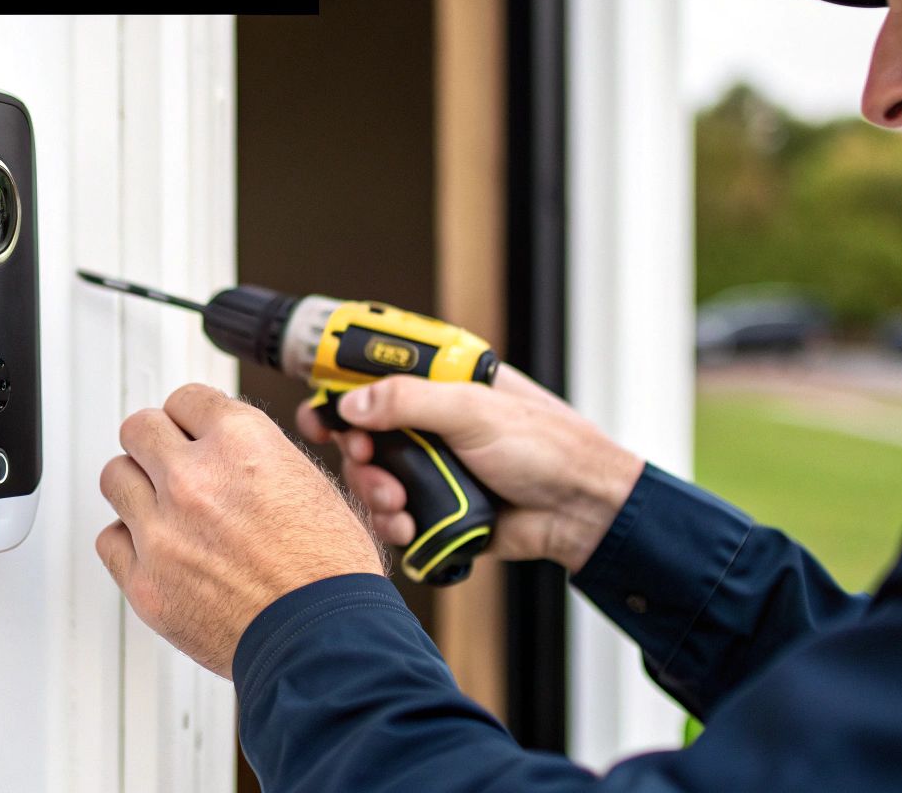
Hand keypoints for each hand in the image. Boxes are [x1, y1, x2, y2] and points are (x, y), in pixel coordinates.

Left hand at [95, 383, 384, 678]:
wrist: (323, 642)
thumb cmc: (330, 573)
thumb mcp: (310, 484)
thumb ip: (257, 457)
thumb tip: (226, 449)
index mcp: (241, 442)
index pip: (185, 399)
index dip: (191, 418)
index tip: (190, 430)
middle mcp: (194, 478)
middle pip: (138, 429)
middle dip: (155, 443)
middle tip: (167, 463)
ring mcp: (163, 529)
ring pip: (115, 477)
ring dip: (137, 487)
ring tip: (160, 507)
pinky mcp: (144, 581)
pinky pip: (110, 540)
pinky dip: (129, 542)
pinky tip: (155, 549)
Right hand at [294, 368, 642, 572]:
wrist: (583, 513)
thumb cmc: (550, 449)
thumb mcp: (475, 412)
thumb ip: (409, 401)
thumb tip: (352, 401)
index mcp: (442, 383)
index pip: (375, 373)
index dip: (339, 387)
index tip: (318, 409)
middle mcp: (433, 421)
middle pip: (363, 431)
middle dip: (357, 452)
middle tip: (365, 461)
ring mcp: (432, 464)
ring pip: (373, 476)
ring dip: (374, 492)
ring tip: (398, 504)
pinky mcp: (436, 505)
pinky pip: (394, 513)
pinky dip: (391, 522)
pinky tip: (409, 527)